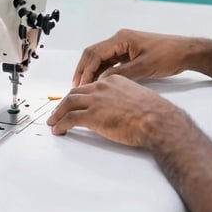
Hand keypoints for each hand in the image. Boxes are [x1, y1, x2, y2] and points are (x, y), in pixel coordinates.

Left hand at [47, 74, 180, 146]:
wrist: (158, 120)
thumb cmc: (154, 112)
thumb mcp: (138, 97)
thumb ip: (125, 99)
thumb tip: (120, 110)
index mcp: (114, 80)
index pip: (90, 86)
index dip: (80, 95)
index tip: (75, 102)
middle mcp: (102, 87)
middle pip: (75, 92)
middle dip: (64, 102)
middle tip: (58, 111)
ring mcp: (96, 100)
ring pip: (68, 103)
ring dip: (58, 113)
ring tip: (53, 122)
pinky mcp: (92, 115)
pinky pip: (70, 119)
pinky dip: (61, 124)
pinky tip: (58, 130)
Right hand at [73, 28, 190, 85]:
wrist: (186, 52)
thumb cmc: (168, 55)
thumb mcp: (144, 67)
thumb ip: (121, 74)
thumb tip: (102, 82)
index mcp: (121, 39)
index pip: (94, 53)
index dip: (85, 70)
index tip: (80, 85)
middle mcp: (120, 40)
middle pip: (93, 54)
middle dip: (83, 70)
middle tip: (76, 87)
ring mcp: (124, 47)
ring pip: (100, 59)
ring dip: (92, 72)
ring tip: (85, 88)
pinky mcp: (129, 54)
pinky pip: (110, 62)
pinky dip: (102, 72)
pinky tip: (99, 84)